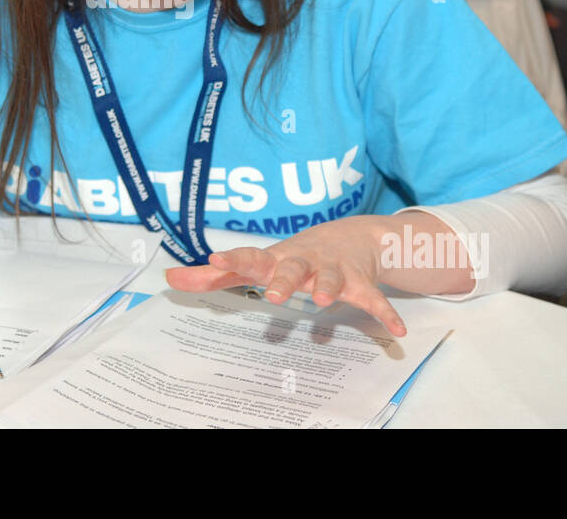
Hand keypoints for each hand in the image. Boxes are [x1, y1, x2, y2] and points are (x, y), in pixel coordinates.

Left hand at [164, 217, 406, 336]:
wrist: (351, 236)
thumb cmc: (292, 256)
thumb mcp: (256, 264)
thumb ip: (214, 277)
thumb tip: (170, 281)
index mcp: (276, 259)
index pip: (251, 257)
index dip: (233, 258)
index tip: (215, 258)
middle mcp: (304, 261)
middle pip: (292, 267)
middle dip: (284, 280)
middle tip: (274, 295)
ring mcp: (334, 270)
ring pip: (333, 278)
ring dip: (329, 288)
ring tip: (325, 303)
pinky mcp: (361, 283)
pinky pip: (374, 299)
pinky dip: (386, 314)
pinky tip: (396, 331)